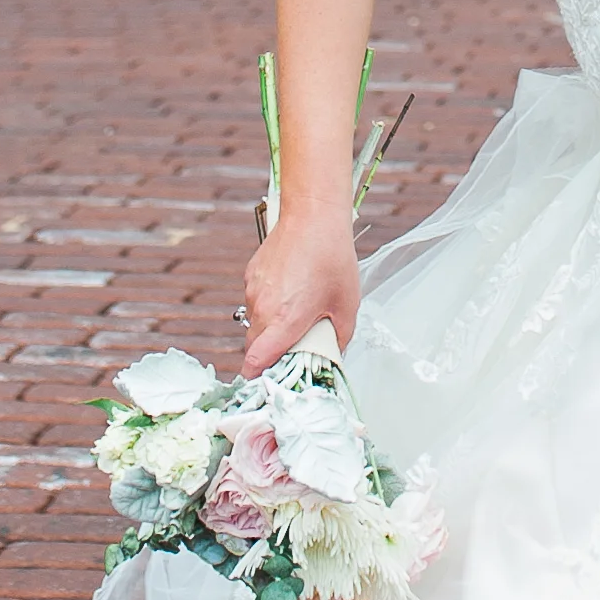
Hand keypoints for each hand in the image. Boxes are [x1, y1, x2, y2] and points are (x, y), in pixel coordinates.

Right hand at [242, 202, 359, 372]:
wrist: (313, 215)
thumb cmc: (332, 257)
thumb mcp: (348, 305)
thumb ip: (339, 338)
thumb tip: (333, 355)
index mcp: (285, 320)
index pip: (255, 363)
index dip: (259, 379)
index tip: (270, 383)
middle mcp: (264, 308)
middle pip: (255, 348)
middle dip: (272, 354)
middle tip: (295, 347)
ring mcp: (254, 291)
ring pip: (255, 325)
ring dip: (271, 328)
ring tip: (297, 312)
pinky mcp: (251, 276)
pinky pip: (256, 302)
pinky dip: (269, 305)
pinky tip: (291, 291)